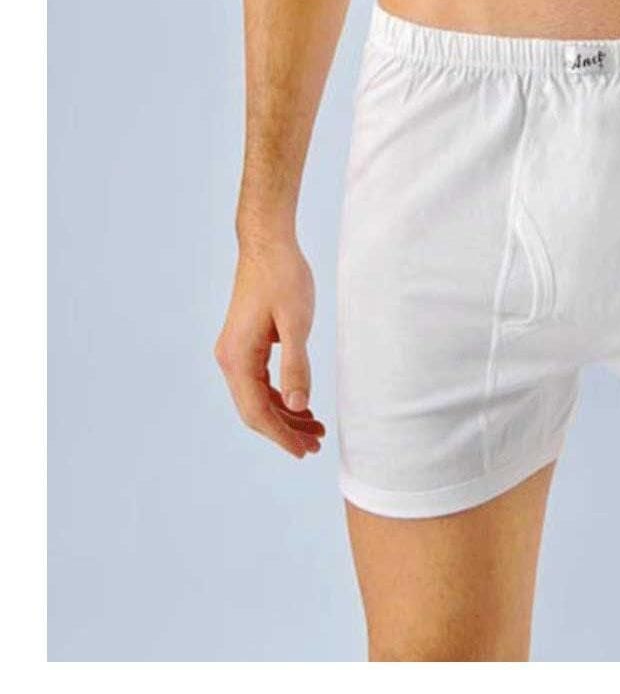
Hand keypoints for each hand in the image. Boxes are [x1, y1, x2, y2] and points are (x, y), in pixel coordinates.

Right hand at [213, 235, 325, 459]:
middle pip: (254, 410)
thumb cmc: (283, 276)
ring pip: (257, 397)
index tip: (304, 451)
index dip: (281, 435)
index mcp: (238, 358)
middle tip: (316, 444)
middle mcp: (230, 359)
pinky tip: (301, 403)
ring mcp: (235, 351)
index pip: (256, 411)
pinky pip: (259, 381)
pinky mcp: (245, 344)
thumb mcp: (296, 322)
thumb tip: (297, 406)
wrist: (267, 243)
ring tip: (315, 428)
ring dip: (284, 414)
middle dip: (284, 430)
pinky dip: (279, 395)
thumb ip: (296, 366)